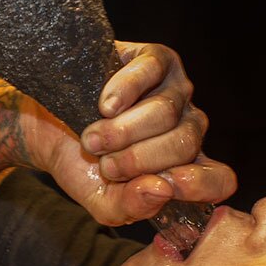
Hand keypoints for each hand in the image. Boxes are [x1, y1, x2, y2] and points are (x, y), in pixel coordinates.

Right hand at [29, 42, 236, 225]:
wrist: (46, 127)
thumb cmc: (80, 164)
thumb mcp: (101, 200)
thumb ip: (131, 207)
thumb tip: (160, 190)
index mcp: (185, 167)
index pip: (218, 179)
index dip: (199, 185)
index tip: (164, 185)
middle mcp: (187, 127)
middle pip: (185, 144)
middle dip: (140, 160)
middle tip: (105, 165)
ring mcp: (175, 91)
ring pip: (166, 111)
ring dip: (123, 131)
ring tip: (92, 138)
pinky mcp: (156, 59)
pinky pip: (152, 71)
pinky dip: (125, 91)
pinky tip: (105, 105)